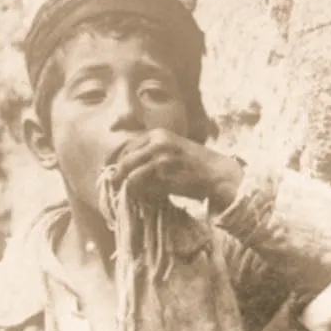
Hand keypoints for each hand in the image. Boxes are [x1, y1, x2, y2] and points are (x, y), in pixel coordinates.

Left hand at [108, 131, 243, 212]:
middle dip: (116, 172)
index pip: (127, 146)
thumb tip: (132, 170)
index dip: (116, 160)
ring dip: (122, 183)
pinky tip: (134, 195)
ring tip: (120, 192)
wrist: (218, 174)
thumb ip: (154, 155)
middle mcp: (157, 141)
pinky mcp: (164, 171)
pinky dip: (134, 189)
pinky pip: (140, 181)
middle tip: (112, 184)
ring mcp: (160, 155)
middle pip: (125, 157)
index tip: (112, 172)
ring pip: (129, 170)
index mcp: (158, 134)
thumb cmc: (197, 166)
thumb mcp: (174, 150)